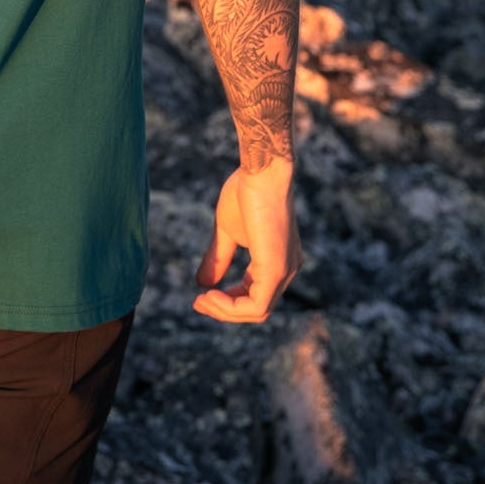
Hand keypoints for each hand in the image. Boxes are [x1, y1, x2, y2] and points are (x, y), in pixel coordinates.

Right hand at [192, 158, 301, 323]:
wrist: (260, 172)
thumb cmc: (246, 192)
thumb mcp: (227, 232)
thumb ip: (219, 258)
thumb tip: (202, 283)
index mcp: (278, 260)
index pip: (256, 295)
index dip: (229, 301)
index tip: (201, 296)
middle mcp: (287, 269)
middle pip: (257, 308)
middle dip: (225, 310)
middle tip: (198, 303)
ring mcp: (284, 271)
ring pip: (256, 311)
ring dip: (225, 310)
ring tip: (202, 300)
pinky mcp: (276, 269)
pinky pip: (256, 305)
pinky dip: (231, 307)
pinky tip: (211, 295)